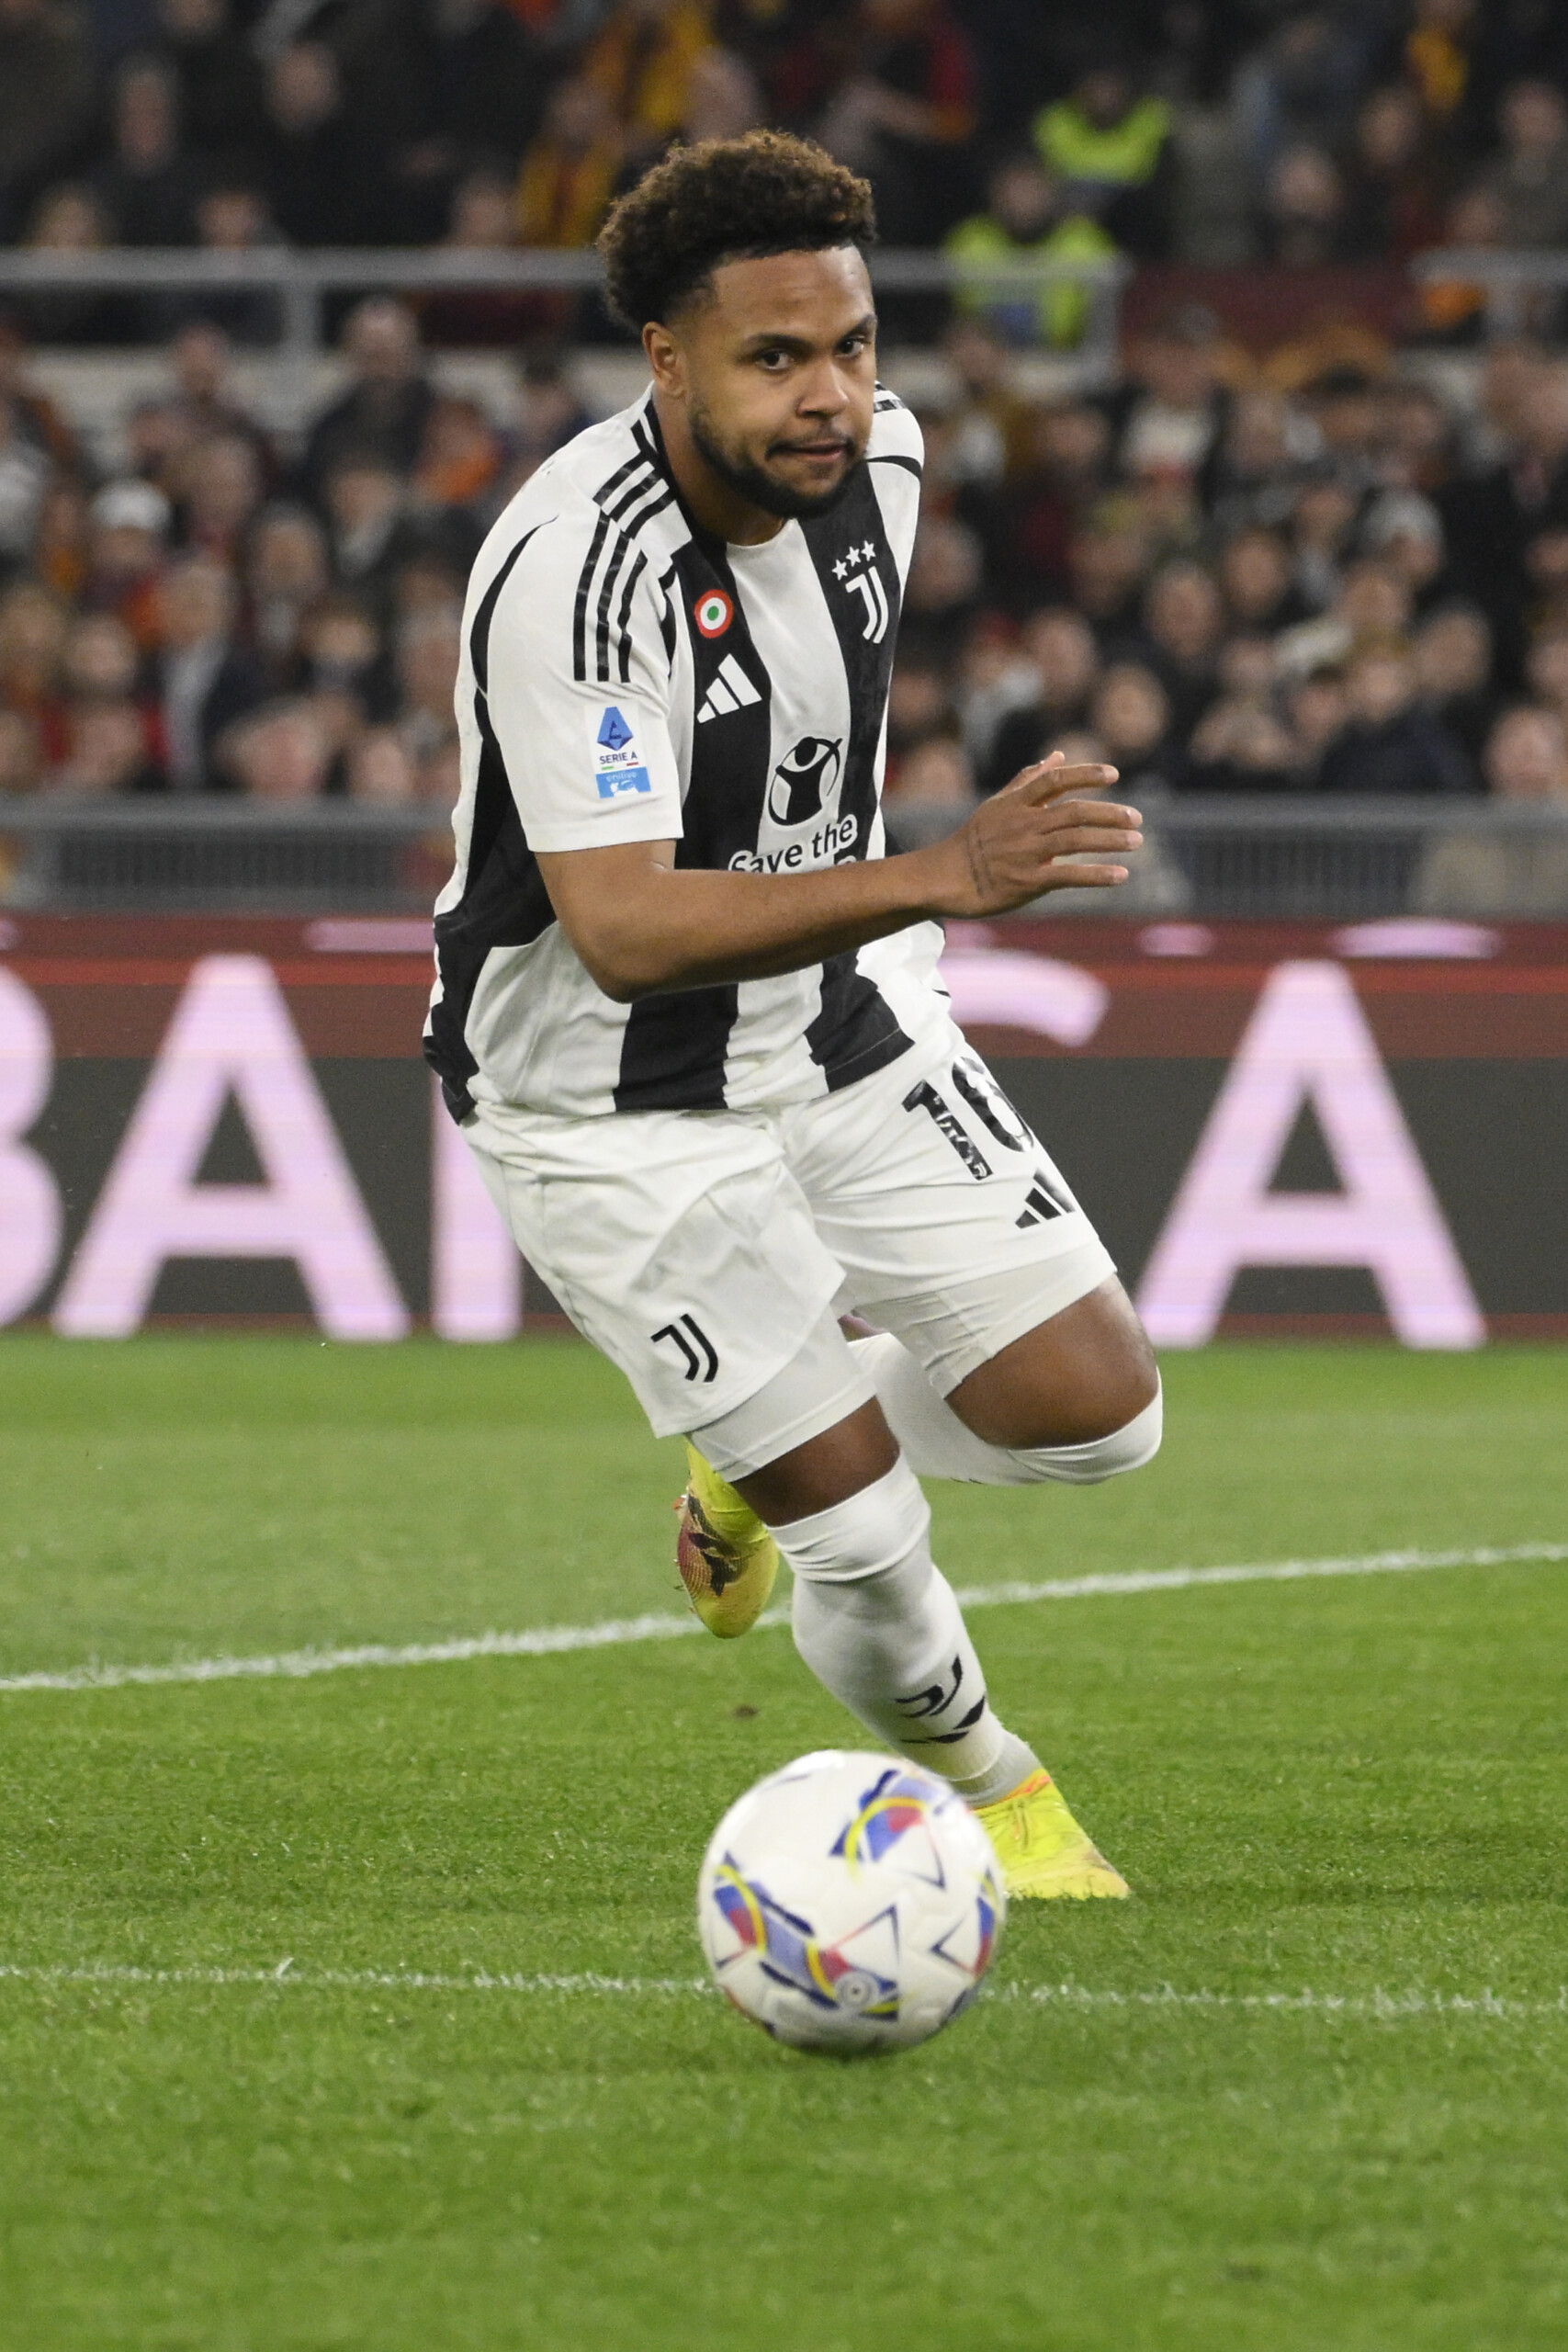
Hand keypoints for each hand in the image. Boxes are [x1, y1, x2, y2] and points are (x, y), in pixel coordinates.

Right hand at [914, 752, 1142, 917]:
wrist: (946, 877)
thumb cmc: (974, 841)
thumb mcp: (998, 805)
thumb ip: (1029, 780)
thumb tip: (1056, 756)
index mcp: (1017, 803)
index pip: (1055, 781)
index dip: (1085, 775)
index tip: (1113, 775)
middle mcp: (1023, 825)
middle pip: (1074, 812)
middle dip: (1108, 814)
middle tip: (1137, 818)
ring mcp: (1026, 853)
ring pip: (1075, 840)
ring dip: (1110, 840)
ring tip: (1137, 841)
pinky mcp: (1027, 882)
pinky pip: (1068, 876)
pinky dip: (1097, 875)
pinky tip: (1121, 875)